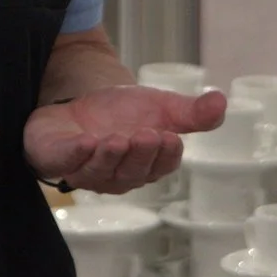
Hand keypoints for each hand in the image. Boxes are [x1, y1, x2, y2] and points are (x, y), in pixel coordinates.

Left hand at [24, 85, 225, 192]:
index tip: (171, 138)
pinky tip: (86, 142)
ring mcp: (85, 171)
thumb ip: (192, 112)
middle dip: (140, 155)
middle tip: (147, 134)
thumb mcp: (161, 107)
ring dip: (110, 157)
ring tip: (117, 140)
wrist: (79, 103)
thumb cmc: (123, 114)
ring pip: (100, 171)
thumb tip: (221, 101)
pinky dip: (76, 154)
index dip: (165, 155)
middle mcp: (117, 175)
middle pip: (132, 172)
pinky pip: (65, 161)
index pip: (162, 165)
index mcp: (146, 165)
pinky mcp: (55, 159)